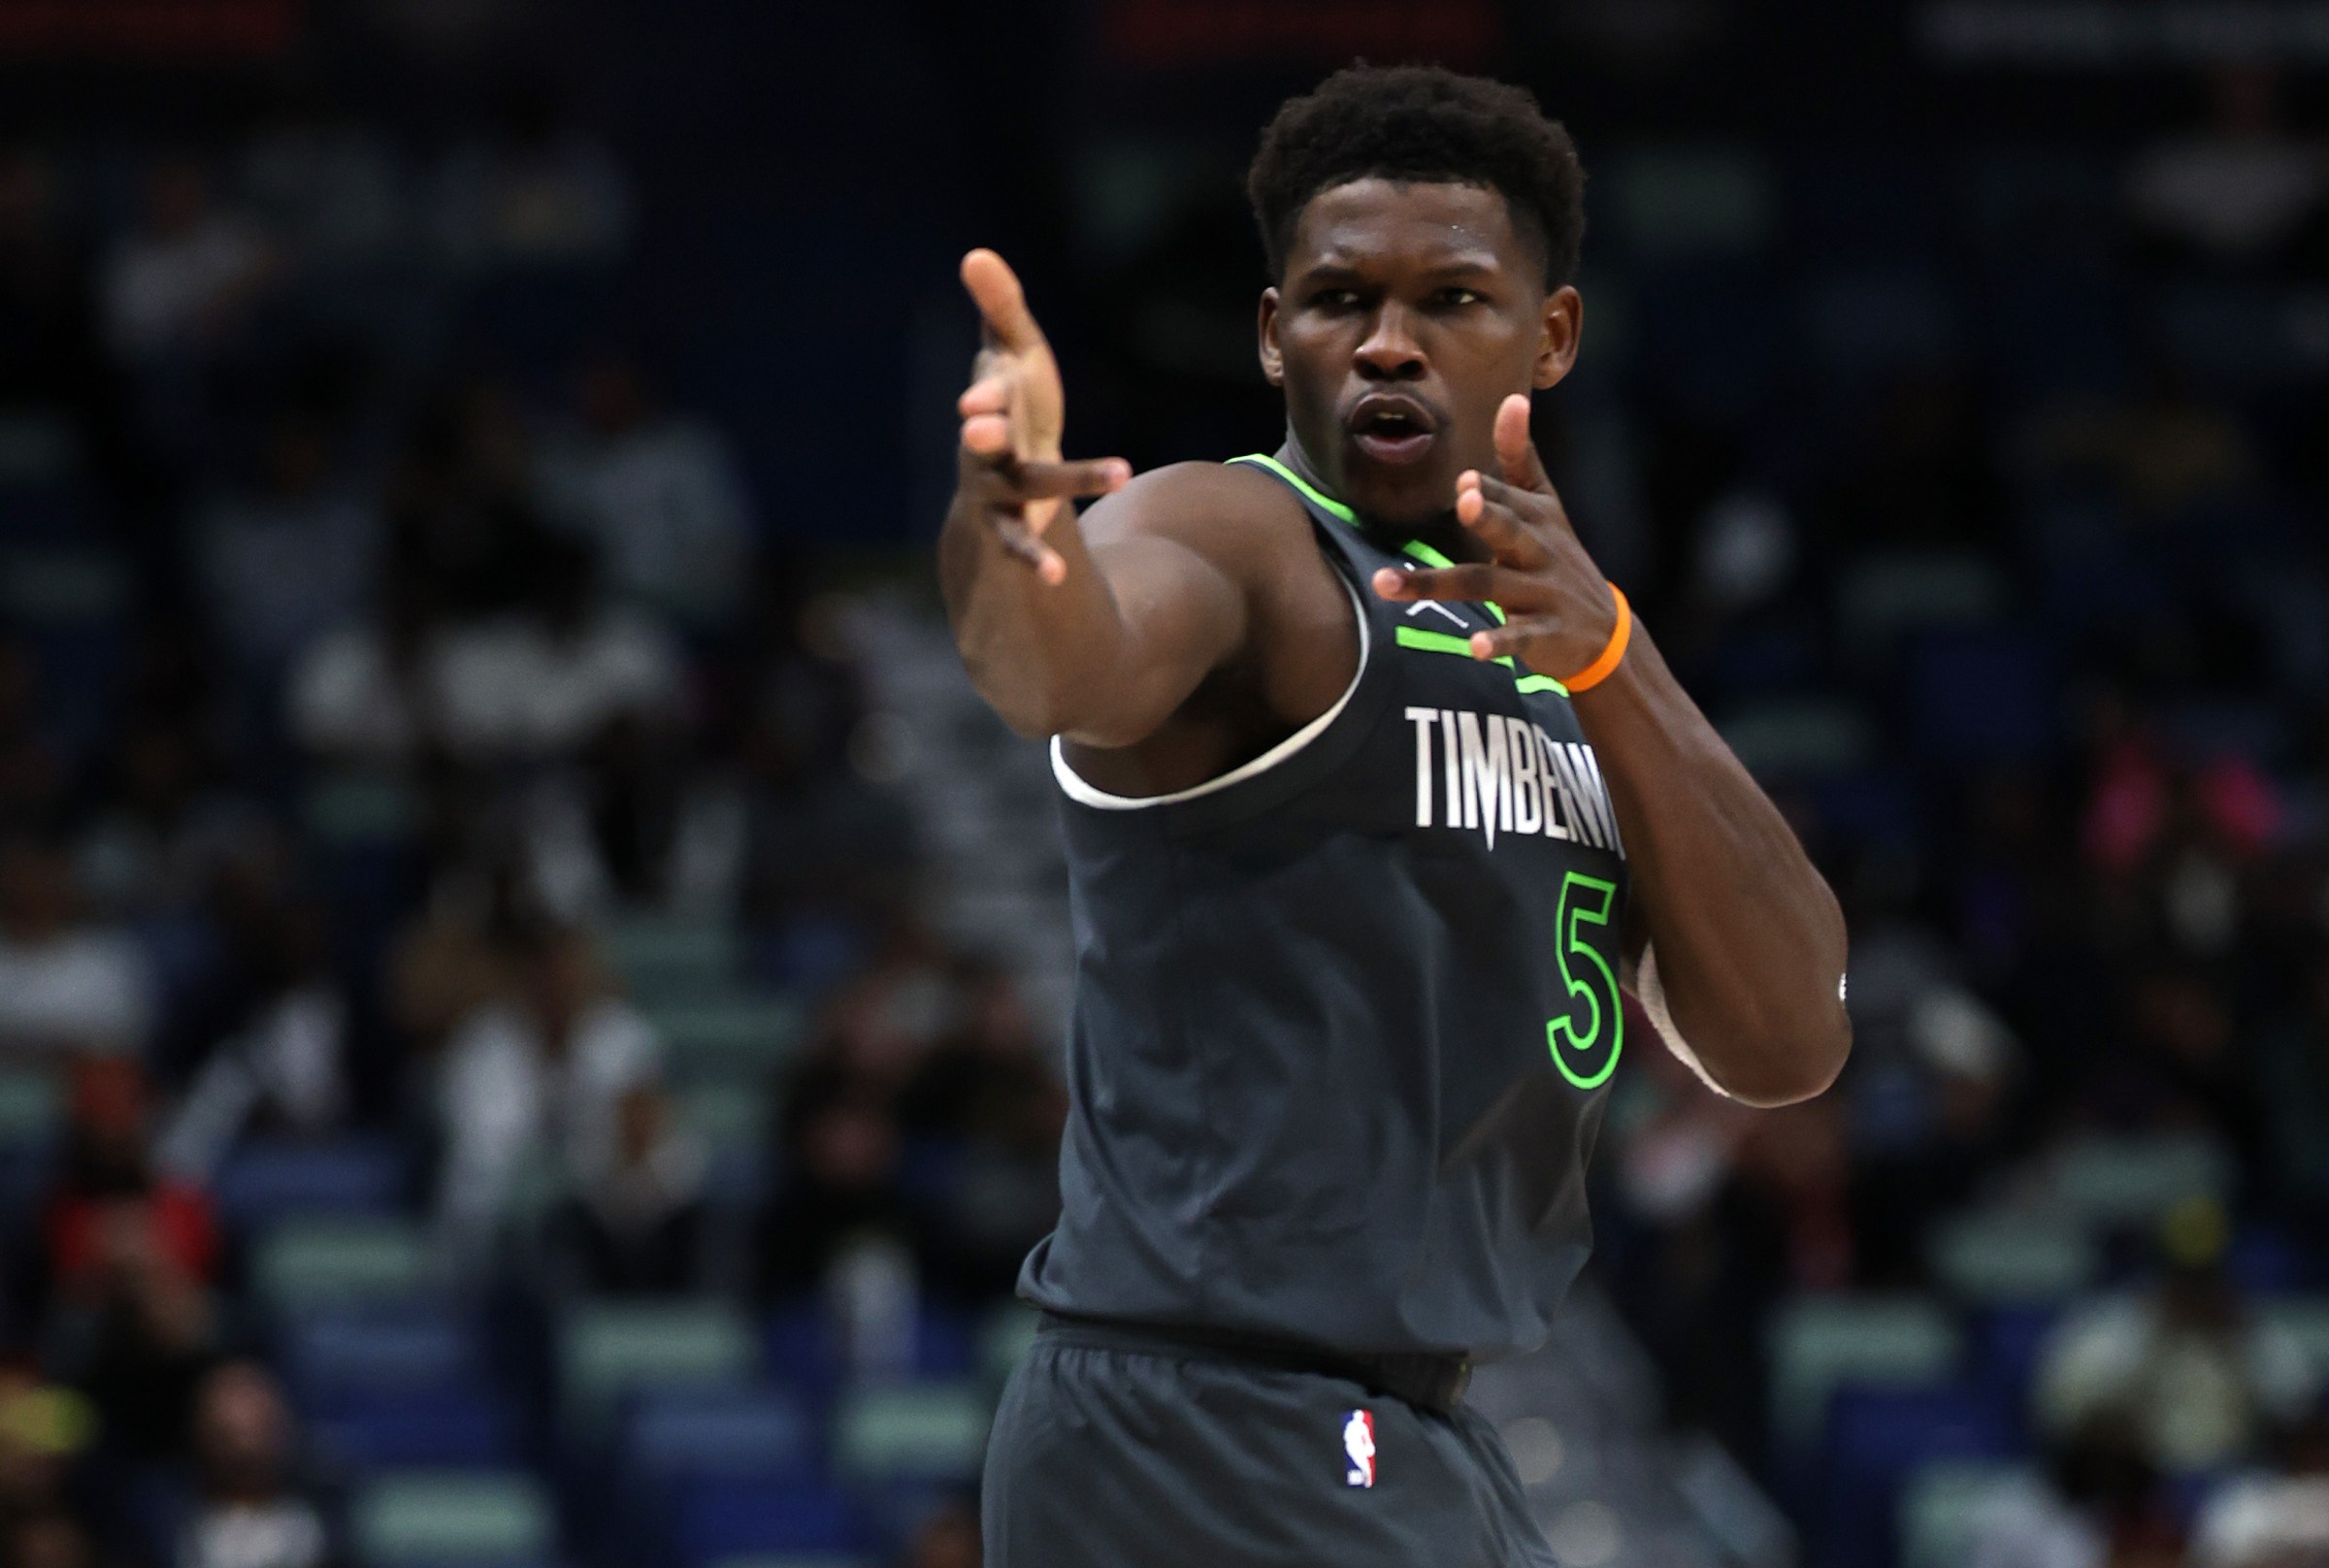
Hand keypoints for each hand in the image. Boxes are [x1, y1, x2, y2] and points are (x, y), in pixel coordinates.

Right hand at [956, 249, 1128, 584]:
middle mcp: (982, 453)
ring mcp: (995, 496)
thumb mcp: (1014, 358)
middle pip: (982, 446)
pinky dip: (1036, 561)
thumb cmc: (1013, 406)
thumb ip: (1000, 311)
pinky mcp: (1011, 531)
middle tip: (976, 429)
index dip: (984, 394)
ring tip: (1118, 473)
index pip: (985, 396)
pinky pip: (1020, 548)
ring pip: (1021, 494)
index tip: (982, 396)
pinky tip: (1058, 577)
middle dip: (981, 435)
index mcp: (987, 407)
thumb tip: (976, 254)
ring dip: (1065, 483)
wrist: (1000, 478)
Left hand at [1369, 394, 1617, 679]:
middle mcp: (1540, 551)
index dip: (1489, 492)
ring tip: (1391, 585)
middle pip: (1510, 533)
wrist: (1604, 631)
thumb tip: (1510, 398)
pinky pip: (1520, 637)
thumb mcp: (1545, 506)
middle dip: (1490, 518)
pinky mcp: (1546, 633)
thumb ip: (1520, 458)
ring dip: (1441, 584)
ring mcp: (1544, 593)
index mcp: (1537, 518)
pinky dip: (1497, 642)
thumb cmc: (1558, 556)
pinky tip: (1474, 648)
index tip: (1463, 482)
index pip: (1509, 499)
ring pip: (1491, 586)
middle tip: (1465, 502)